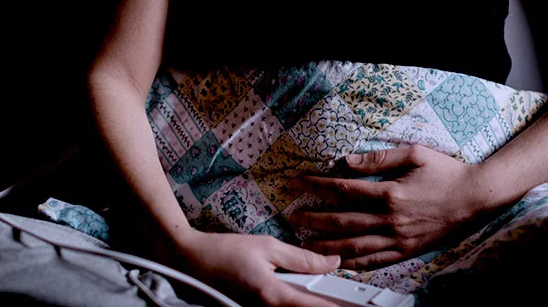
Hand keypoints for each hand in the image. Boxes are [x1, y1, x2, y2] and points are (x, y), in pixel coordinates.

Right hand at [174, 231, 342, 306]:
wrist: (189, 261)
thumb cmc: (224, 251)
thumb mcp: (267, 246)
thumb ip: (303, 258)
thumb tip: (331, 261)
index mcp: (274, 296)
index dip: (339, 306)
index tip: (357, 303)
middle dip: (325, 302)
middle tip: (346, 294)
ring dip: (308, 301)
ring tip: (322, 291)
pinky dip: (293, 301)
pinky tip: (297, 291)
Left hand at [289, 145, 491, 269]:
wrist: (476, 197)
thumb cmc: (446, 172)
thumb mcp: (414, 154)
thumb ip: (379, 158)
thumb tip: (348, 161)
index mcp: (390, 193)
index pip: (343, 190)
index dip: (317, 186)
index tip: (299, 183)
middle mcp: (391, 219)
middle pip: (343, 221)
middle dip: (314, 219)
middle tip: (293, 217)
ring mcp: (399, 239)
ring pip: (355, 246)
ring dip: (327, 245)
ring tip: (306, 243)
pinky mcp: (407, 250)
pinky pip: (376, 262)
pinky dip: (354, 264)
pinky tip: (339, 262)